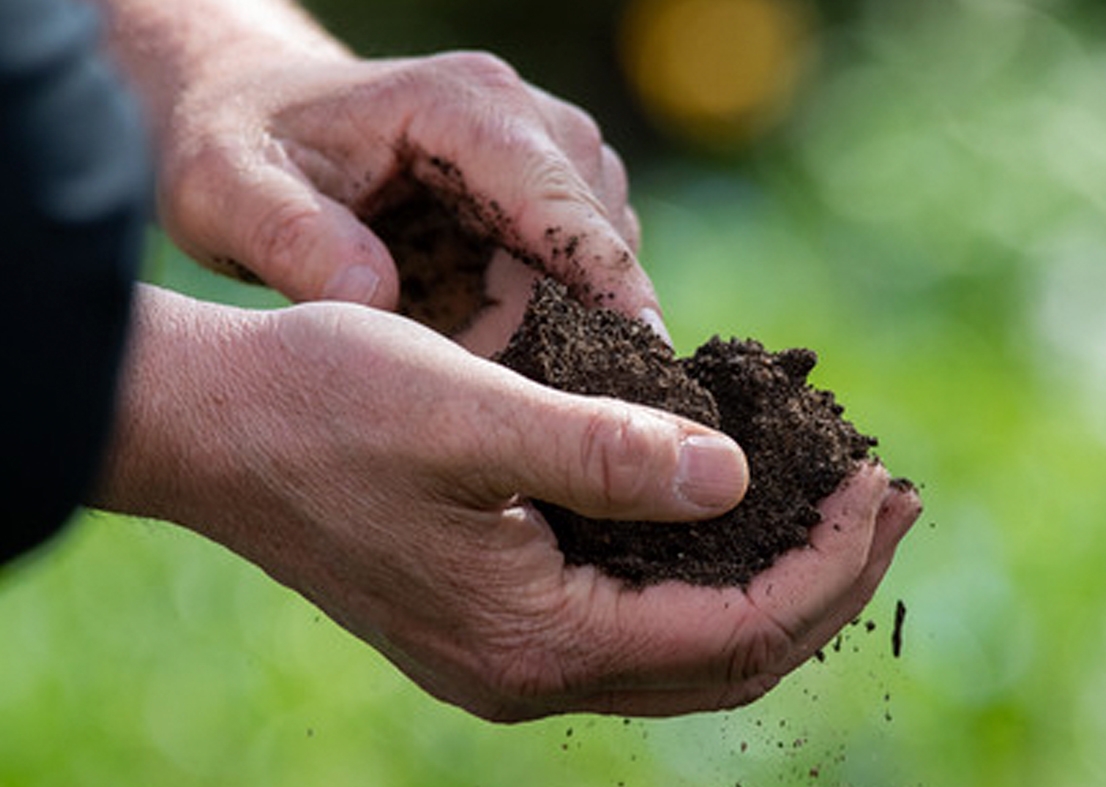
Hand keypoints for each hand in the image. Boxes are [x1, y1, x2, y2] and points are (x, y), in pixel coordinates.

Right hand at [96, 287, 919, 719]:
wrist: (210, 427)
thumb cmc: (323, 404)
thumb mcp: (467, 413)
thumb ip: (602, 453)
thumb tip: (733, 481)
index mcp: (533, 639)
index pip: (732, 633)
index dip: (827, 565)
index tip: (885, 483)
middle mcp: (529, 670)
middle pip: (725, 658)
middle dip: (826, 580)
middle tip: (894, 496)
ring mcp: (512, 654)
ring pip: (687, 647)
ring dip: (776, 579)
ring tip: (843, 506)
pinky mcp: (499, 617)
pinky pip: (640, 620)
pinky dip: (709, 573)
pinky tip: (735, 511)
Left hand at [103, 0, 656, 332]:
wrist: (250, 113)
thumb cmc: (238, 145)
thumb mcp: (225, 190)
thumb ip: (287, 238)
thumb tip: (369, 296)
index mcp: (464, 106)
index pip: (563, 204)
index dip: (608, 286)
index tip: (643, 362)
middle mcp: (524, 117)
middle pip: (598, 236)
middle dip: (582, 325)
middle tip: (534, 411)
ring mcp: (543, 152)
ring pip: (598, 257)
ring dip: (562, 325)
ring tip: (496, 383)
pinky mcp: (543, 191)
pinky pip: (576, 266)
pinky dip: (550, 317)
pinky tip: (495, 355)